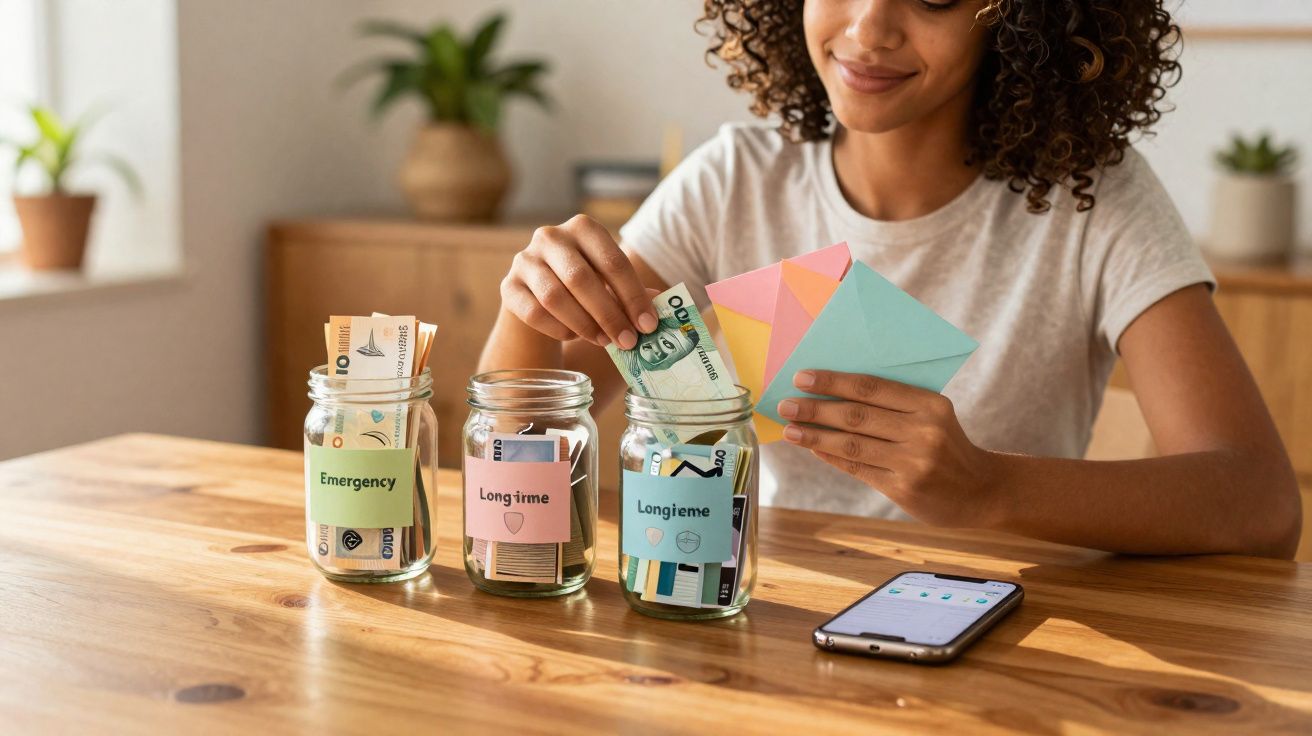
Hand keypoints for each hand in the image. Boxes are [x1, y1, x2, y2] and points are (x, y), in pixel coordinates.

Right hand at [501, 214, 658, 348]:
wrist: (538, 296)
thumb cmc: (584, 288)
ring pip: (555, 297)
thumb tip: (656, 309)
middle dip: (609, 314)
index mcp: (584, 228)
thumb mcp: (610, 284)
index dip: (633, 295)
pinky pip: (534, 312)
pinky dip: (558, 328)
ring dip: (584, 324)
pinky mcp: (508, 286)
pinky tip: (573, 337)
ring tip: (604, 342)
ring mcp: (525, 260)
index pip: (613, 261)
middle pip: (581, 278)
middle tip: (627, 341)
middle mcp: (550, 236)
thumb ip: (632, 293)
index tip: (648, 325)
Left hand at [777, 370, 998, 526]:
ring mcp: (913, 462)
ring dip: (816, 436)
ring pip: (853, 445)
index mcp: (930, 404)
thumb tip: (834, 394)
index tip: (802, 378)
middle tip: (786, 405)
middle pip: (857, 416)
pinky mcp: (904, 489)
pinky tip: (814, 449)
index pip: (871, 387)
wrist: (983, 490)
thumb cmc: (948, 445)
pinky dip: (833, 457)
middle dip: (815, 409)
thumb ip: (894, 405)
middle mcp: (923, 431)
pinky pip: (859, 469)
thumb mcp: (933, 416)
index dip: (833, 382)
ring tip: (791, 430)